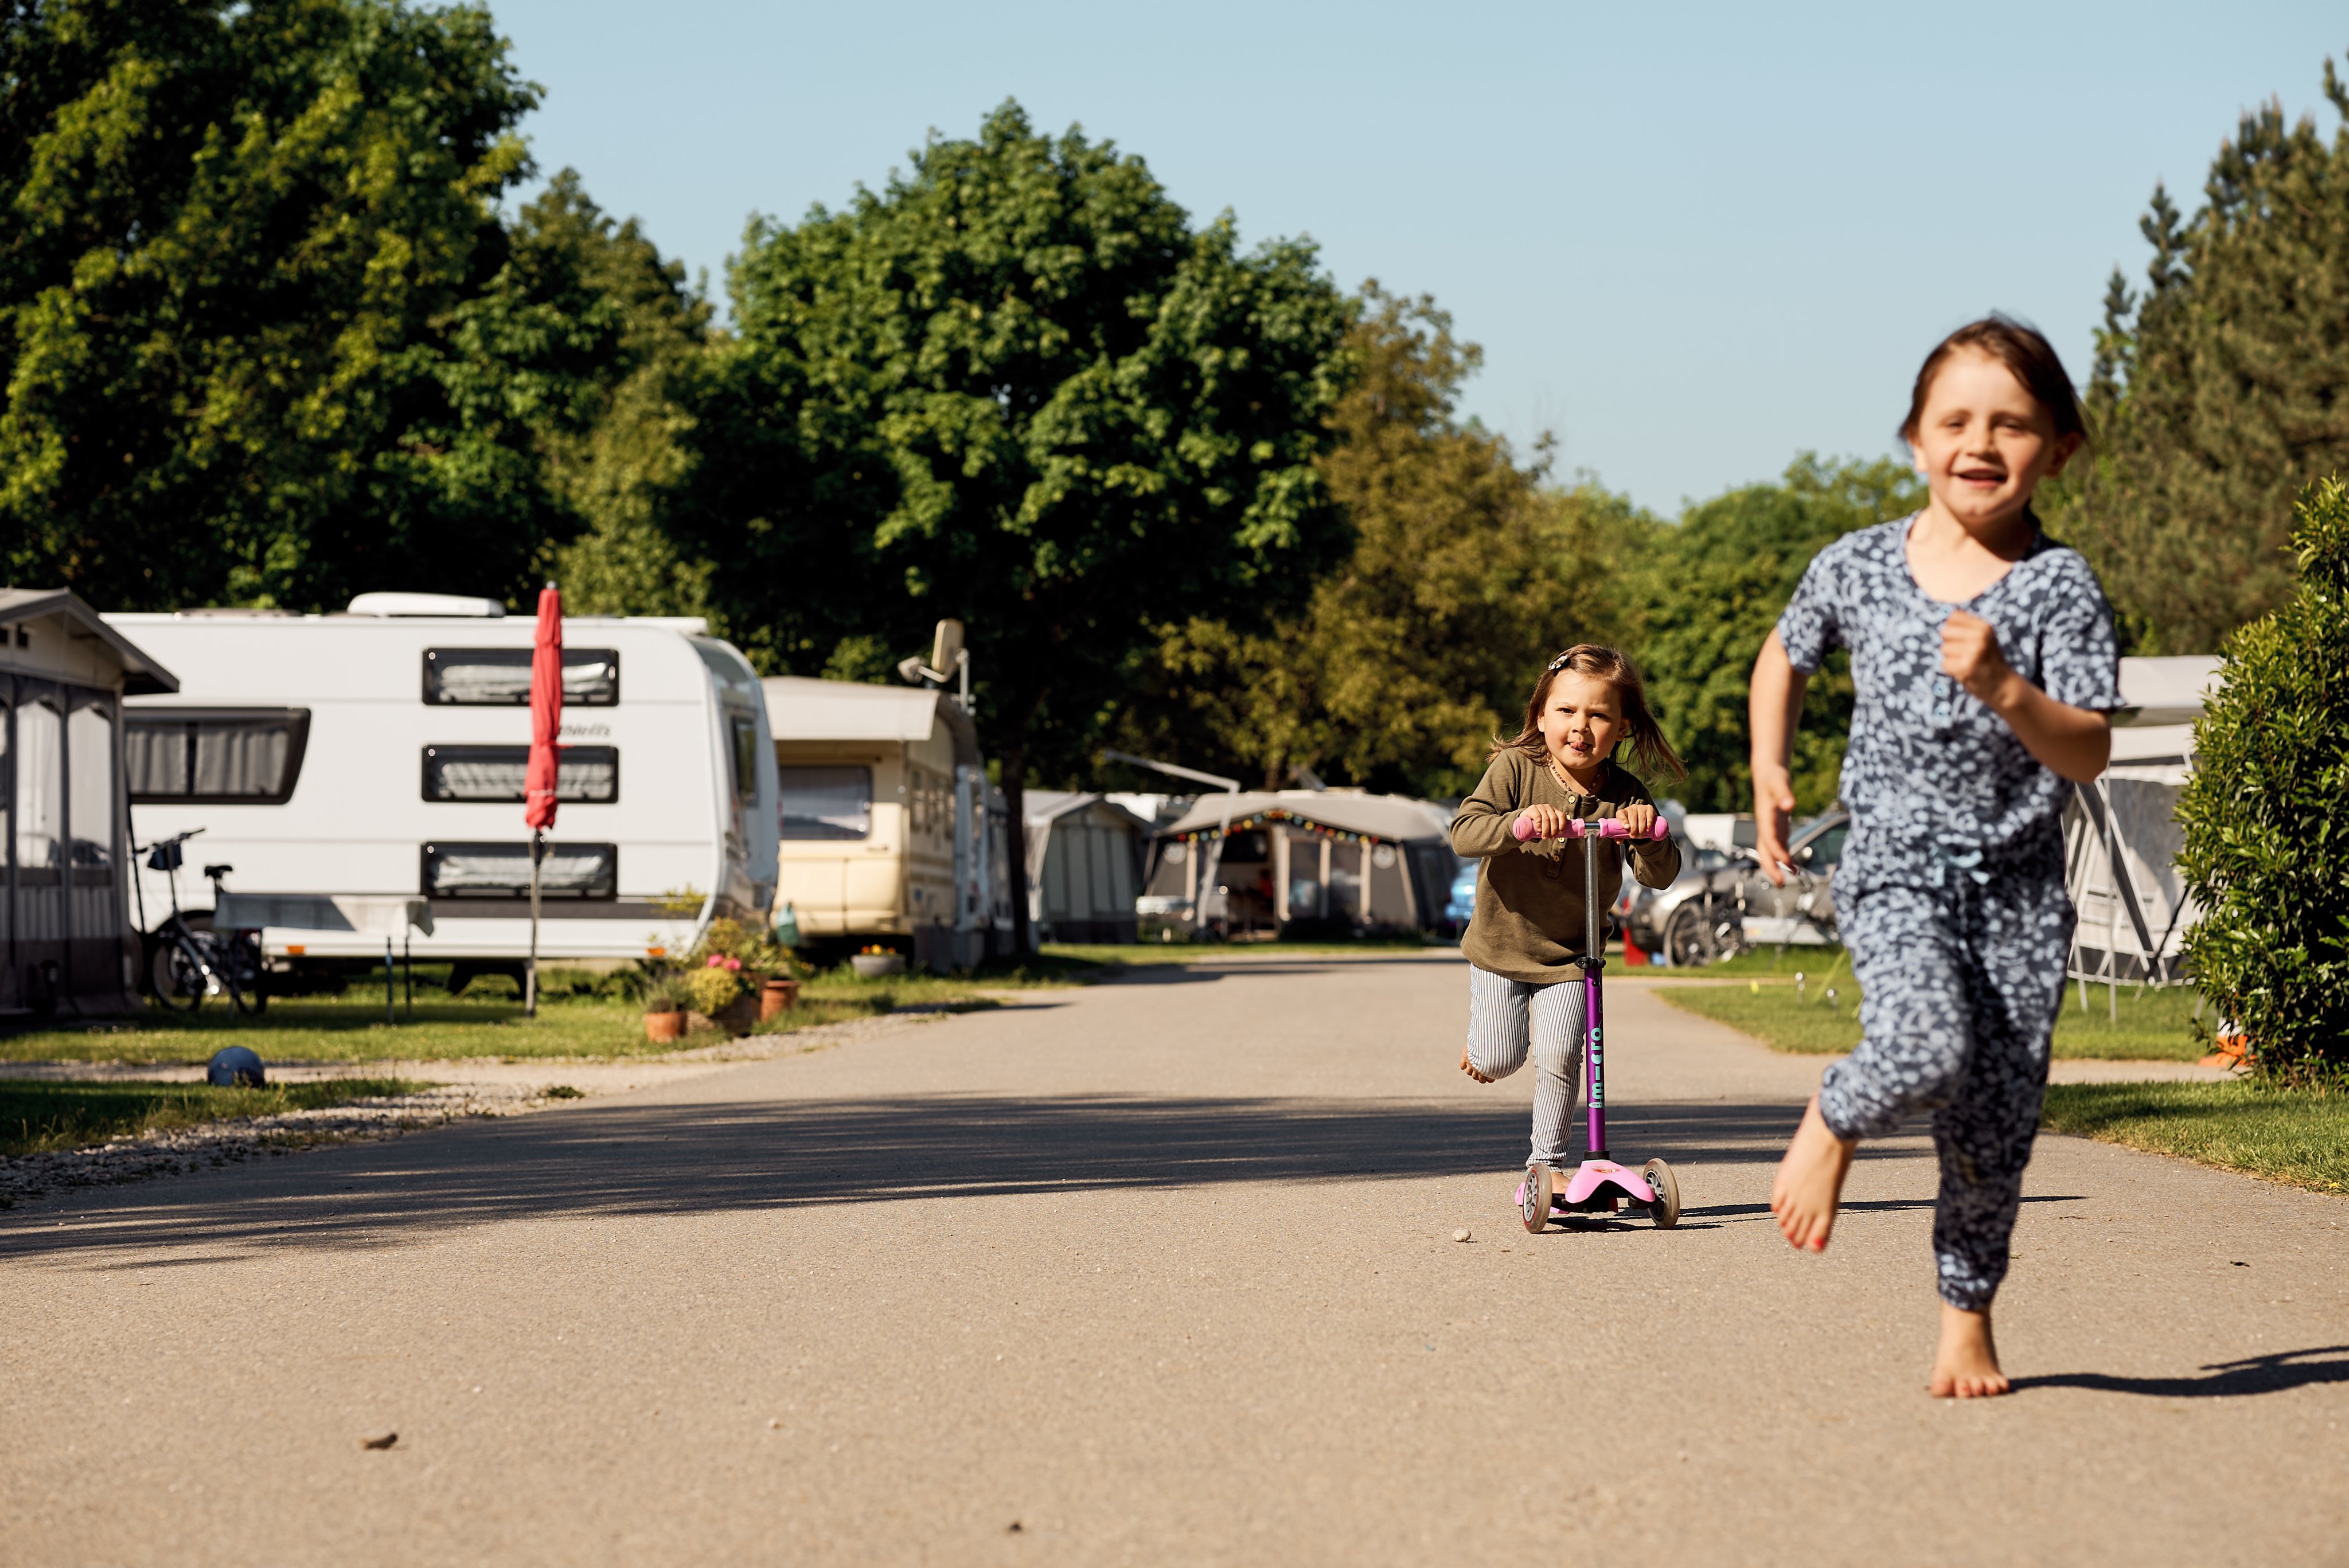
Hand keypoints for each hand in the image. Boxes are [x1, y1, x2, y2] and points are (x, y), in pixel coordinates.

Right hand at [1516, 803, 1567, 840]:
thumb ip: (1553, 828)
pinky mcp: (1533, 808)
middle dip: (1553, 830)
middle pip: (1554, 819)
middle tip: (1551, 838)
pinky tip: (1539, 829)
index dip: (1562, 825)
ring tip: (1544, 837)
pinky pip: (1538, 816)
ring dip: (1546, 830)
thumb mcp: (1547, 824)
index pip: (1562, 816)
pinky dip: (1539, 824)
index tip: (1560, 833)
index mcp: (1554, 810)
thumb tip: (1562, 836)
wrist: (1524, 819)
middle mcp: (1548, 807)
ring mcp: (1540, 807)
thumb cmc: (1538, 824)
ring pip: (1546, 819)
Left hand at [1614, 802, 1655, 838]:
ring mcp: (1641, 807)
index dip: (1623, 821)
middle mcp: (1631, 808)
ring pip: (1641, 818)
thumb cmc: (1631, 825)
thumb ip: (1620, 836)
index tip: (1627, 827)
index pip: (1620, 814)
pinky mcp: (1649, 809)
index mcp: (1623, 812)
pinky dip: (1649, 823)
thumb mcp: (1624, 829)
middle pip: (1632, 817)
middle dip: (1633, 828)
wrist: (1642, 819)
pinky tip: (1647, 829)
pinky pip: (1649, 815)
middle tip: (1634, 836)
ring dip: (1641, 828)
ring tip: (1640, 835)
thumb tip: (1619, 842)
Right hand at [1752, 763, 1795, 886]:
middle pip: (1764, 852)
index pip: (1769, 839)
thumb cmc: (1773, 777)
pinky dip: (1784, 856)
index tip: (1787, 862)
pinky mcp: (1776, 828)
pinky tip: (1793, 865)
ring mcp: (1769, 828)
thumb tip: (1789, 805)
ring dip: (1778, 865)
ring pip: (1770, 852)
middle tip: (1781, 883)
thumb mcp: (1779, 783)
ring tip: (1792, 876)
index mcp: (1764, 818)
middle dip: (1771, 868)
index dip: (1777, 852)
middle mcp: (1765, 826)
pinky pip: (1778, 846)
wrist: (1767, 773)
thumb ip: (1784, 794)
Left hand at [1941, 611, 2016, 705]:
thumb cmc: (1989, 660)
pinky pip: (1944, 664)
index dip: (1952, 628)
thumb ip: (1967, 627)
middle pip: (1945, 632)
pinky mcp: (1966, 667)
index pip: (1953, 617)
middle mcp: (1980, 637)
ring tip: (1967, 662)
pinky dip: (1951, 669)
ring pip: (1944, 649)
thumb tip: (1946, 619)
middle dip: (1950, 643)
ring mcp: (1973, 652)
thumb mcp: (1984, 638)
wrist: (2003, 686)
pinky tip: (1965, 671)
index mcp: (1985, 627)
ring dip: (1951, 658)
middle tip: (1965, 653)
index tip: (1962, 639)